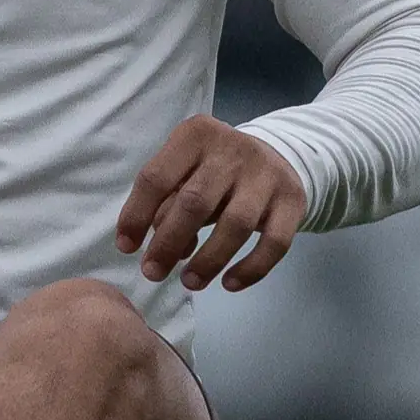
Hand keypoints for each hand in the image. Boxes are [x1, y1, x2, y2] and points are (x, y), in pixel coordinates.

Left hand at [115, 114, 306, 292]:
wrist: (276, 155)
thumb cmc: (215, 170)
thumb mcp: (186, 172)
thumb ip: (167, 203)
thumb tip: (155, 248)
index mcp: (195, 135)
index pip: (156, 177)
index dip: (136, 215)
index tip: (126, 248)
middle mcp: (233, 149)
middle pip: (194, 202)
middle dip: (168, 244)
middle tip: (153, 273)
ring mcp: (267, 174)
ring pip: (235, 225)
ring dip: (208, 260)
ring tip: (189, 283)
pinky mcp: (293, 200)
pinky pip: (275, 243)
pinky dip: (251, 269)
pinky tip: (229, 284)